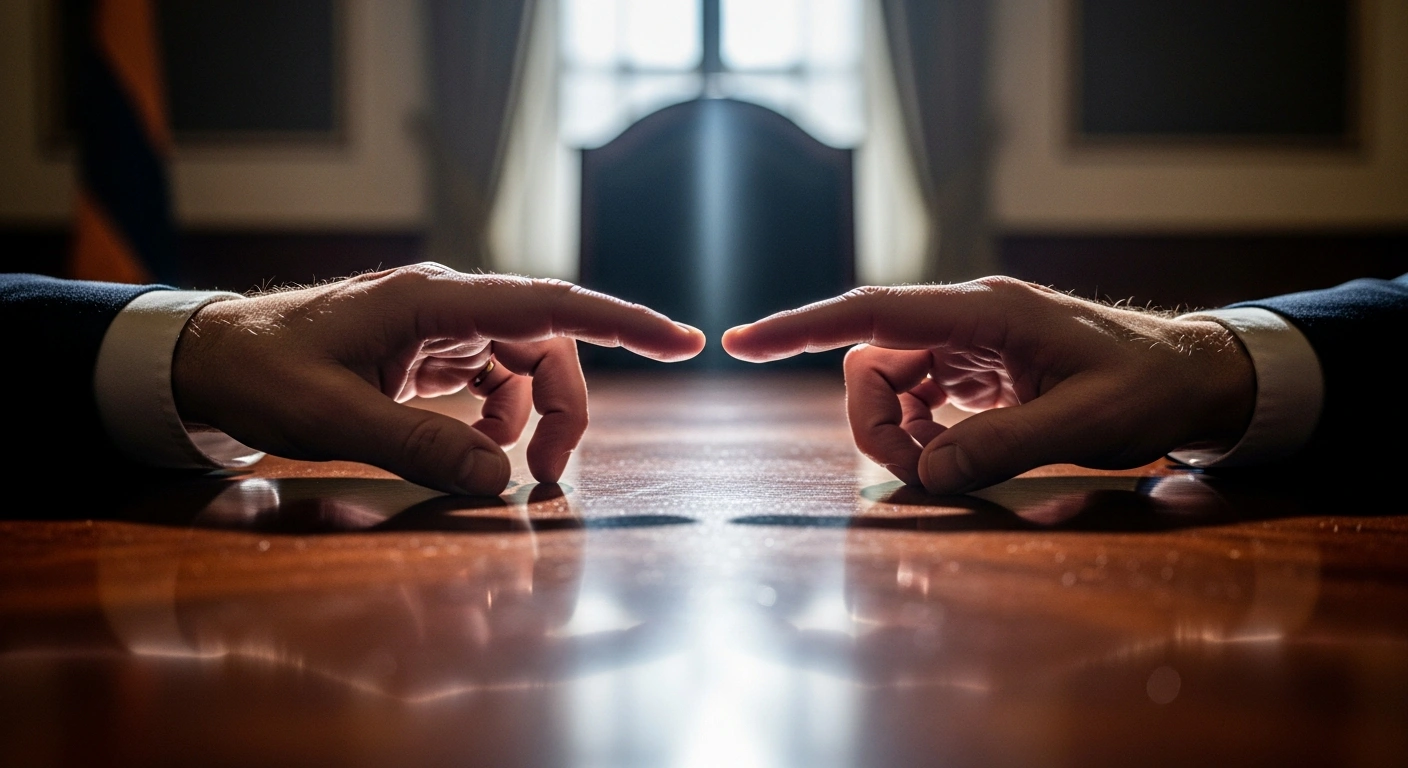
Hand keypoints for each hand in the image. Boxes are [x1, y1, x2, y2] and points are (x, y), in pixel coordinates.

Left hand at [173, 264, 703, 494]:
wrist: (210, 357)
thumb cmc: (262, 374)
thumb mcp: (332, 419)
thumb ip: (418, 445)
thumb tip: (498, 475)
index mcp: (434, 301)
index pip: (550, 306)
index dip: (623, 323)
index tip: (684, 341)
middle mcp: (449, 303)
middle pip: (549, 345)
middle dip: (567, 410)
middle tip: (550, 480)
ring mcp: (441, 323)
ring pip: (527, 363)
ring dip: (535, 418)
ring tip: (512, 471)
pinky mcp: (430, 347)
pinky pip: (494, 376)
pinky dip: (500, 416)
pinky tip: (475, 445)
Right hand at [722, 277, 1254, 493]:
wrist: (1195, 375)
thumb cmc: (1149, 388)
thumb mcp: (1085, 424)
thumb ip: (1003, 446)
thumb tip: (929, 473)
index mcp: (984, 312)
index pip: (872, 313)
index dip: (800, 328)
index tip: (742, 343)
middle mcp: (967, 319)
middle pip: (871, 361)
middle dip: (872, 421)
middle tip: (917, 473)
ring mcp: (971, 343)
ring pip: (891, 383)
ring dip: (897, 432)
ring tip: (943, 469)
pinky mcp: (979, 369)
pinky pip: (921, 398)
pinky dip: (922, 434)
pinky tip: (955, 456)